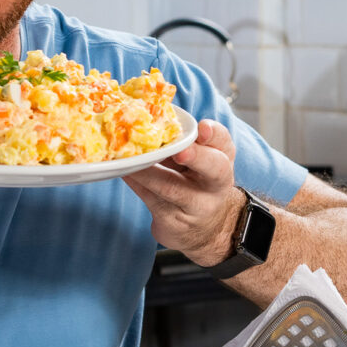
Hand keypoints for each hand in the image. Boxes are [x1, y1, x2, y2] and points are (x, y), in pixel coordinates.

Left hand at [123, 118, 244, 266]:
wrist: (204, 230)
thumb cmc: (195, 183)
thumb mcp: (197, 161)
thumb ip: (182, 142)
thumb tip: (142, 117)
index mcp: (222, 158)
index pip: (223, 141)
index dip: (214, 133)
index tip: (202, 128)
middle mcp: (215, 182)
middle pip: (214, 167)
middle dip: (197, 157)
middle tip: (180, 152)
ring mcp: (197, 205)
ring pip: (172, 187)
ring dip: (149, 172)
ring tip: (130, 159)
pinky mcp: (174, 221)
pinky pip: (151, 199)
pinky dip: (135, 183)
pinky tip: (123, 172)